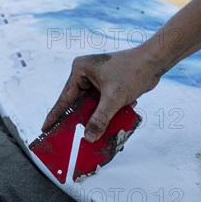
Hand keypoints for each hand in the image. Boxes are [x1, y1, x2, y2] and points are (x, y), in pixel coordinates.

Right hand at [42, 48, 162, 141]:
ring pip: (92, 107)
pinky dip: (108, 114)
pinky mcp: (109, 87)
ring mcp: (98, 81)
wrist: (154, 62)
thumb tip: (89, 138)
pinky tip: (115, 124)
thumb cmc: (133, 72)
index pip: (65, 98)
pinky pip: (104, 105)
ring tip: (94, 136)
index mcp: (80, 70)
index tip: (45, 128)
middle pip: (79, 104)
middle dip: (80, 121)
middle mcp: (86, 74)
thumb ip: (100, 119)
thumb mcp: (113, 98)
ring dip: (97, 119)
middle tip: (69, 139)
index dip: (55, 115)